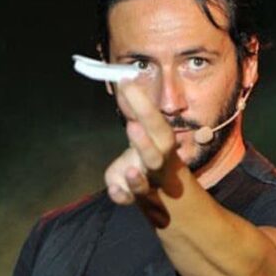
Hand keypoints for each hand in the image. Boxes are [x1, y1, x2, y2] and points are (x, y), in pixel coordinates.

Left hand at [105, 79, 183, 205]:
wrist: (160, 187)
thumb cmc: (148, 148)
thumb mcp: (144, 126)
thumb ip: (133, 107)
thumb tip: (123, 77)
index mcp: (162, 142)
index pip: (157, 124)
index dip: (144, 105)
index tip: (127, 82)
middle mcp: (157, 163)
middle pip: (157, 154)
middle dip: (146, 142)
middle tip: (131, 125)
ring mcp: (146, 181)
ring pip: (145, 183)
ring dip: (137, 178)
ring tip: (130, 171)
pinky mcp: (130, 194)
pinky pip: (127, 199)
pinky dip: (121, 195)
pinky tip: (113, 189)